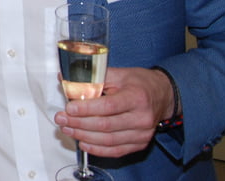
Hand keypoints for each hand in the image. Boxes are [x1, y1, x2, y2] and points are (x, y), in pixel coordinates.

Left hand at [54, 67, 175, 157]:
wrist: (162, 95)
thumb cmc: (139, 83)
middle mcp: (142, 118)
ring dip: (84, 136)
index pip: (108, 106)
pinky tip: (82, 142)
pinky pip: (115, 151)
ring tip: (67, 129)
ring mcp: (142, 134)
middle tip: (61, 119)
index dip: (86, 109)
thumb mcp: (119, 74)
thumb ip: (93, 77)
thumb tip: (65, 78)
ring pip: (108, 140)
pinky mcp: (140, 144)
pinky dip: (97, 149)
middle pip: (106, 125)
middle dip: (79, 124)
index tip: (69, 108)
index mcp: (136, 97)